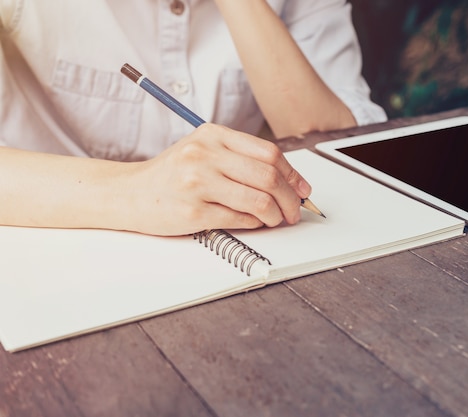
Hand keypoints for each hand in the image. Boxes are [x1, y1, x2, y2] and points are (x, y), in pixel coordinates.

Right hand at [126, 123, 311, 235]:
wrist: (129, 193)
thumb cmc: (172, 173)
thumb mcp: (203, 150)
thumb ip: (240, 158)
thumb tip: (288, 180)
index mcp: (212, 134)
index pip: (269, 153)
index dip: (293, 175)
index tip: (302, 189)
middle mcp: (204, 155)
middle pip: (268, 177)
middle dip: (291, 198)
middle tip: (294, 210)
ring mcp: (197, 183)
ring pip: (258, 201)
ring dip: (275, 215)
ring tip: (275, 219)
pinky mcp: (192, 212)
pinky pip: (240, 220)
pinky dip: (255, 224)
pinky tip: (254, 222)